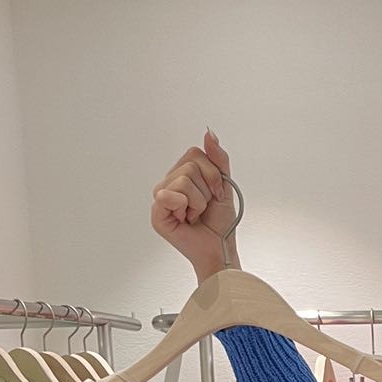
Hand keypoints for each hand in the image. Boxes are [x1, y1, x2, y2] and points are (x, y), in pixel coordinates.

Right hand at [150, 129, 238, 280]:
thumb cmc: (220, 221)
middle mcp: (168, 184)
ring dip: (198, 201)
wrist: (219, 248)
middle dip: (207, 189)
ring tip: (195, 215)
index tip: (217, 193)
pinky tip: (185, 219)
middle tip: (204, 208)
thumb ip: (218, 158)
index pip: (194, 153)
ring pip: (183, 179)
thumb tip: (209, 132)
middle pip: (189, 166)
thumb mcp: (225, 185)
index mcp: (182, 174)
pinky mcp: (157, 214)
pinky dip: (186, 207)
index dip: (212, 173)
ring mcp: (160, 198)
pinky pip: (169, 195)